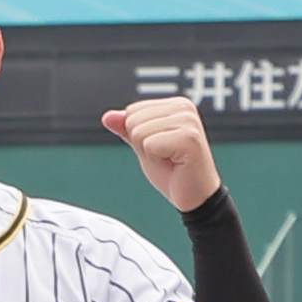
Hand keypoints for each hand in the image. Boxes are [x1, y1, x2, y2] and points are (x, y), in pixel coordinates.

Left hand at [99, 97, 219, 211]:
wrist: (194, 197)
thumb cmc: (173, 172)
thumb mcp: (144, 147)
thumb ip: (127, 129)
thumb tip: (107, 116)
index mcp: (176, 104)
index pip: (132, 111)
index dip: (139, 136)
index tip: (162, 148)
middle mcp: (184, 107)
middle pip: (133, 120)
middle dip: (143, 145)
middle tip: (167, 157)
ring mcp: (189, 121)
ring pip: (139, 132)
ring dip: (150, 153)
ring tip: (171, 160)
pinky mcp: (189, 138)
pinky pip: (149, 145)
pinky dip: (156, 160)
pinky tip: (176, 164)